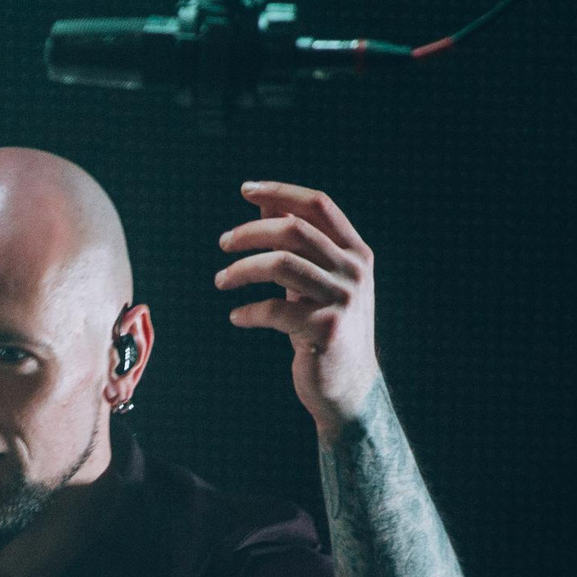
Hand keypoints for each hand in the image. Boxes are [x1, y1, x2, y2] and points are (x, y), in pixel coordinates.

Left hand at [215, 180, 383, 434]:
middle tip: (223, 242)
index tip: (246, 190)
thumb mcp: (318, 280)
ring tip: (221, 280)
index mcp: (356, 252)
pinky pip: (275, 310)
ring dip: (242, 270)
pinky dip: (248, 312)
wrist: (349, 386)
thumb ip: (298, 244)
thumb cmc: (326, 326)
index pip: (318, 206)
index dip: (281, 192)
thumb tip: (265, 203)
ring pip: (281, 265)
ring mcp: (342, 301)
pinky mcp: (325, 330)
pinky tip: (237, 317)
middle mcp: (354, 271)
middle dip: (251, 233)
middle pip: (294, 232)